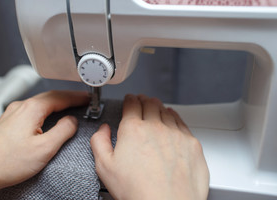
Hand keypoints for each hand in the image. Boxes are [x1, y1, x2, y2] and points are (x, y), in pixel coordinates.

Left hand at [0, 90, 88, 199]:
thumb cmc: (7, 162)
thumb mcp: (45, 149)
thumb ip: (63, 131)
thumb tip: (72, 121)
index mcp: (31, 109)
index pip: (60, 97)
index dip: (76, 97)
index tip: (87, 98)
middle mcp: (21, 107)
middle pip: (50, 96)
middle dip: (68, 97)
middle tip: (82, 101)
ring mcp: (12, 113)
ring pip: (40, 103)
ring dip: (56, 103)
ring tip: (69, 107)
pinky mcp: (8, 122)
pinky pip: (31, 110)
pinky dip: (45, 110)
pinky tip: (47, 117)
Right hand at [91, 94, 208, 199]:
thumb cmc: (137, 191)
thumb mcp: (105, 167)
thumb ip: (99, 142)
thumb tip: (103, 130)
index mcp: (133, 129)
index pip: (131, 104)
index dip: (129, 99)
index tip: (129, 100)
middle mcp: (155, 127)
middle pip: (150, 103)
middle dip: (144, 100)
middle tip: (141, 101)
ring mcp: (176, 134)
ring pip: (166, 111)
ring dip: (159, 107)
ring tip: (156, 109)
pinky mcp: (191, 143)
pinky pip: (182, 122)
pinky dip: (175, 117)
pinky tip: (172, 119)